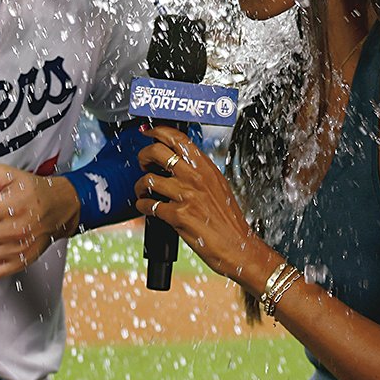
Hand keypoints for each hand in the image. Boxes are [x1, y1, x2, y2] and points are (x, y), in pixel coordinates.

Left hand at [135, 125, 274, 290]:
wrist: (239, 247)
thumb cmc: (228, 221)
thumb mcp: (218, 187)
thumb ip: (200, 173)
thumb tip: (178, 163)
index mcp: (206, 168)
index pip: (178, 139)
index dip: (158, 132)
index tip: (147, 133)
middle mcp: (197, 178)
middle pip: (158, 152)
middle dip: (143, 156)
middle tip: (143, 164)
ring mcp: (187, 196)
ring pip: (149, 179)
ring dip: (140, 186)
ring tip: (142, 192)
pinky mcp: (179, 216)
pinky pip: (149, 205)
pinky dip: (142, 206)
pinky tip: (146, 208)